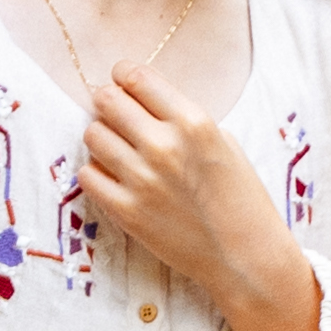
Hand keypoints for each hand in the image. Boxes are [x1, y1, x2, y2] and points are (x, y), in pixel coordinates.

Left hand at [79, 62, 330, 330]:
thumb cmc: (239, 197)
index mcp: (193, 122)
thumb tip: (139, 100)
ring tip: (117, 150)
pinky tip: (114, 178)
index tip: (122, 82)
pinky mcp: (126, 211)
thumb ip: (180, 119)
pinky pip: (87, 175)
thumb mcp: (222, 143)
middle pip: (106, 101)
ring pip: (92, 135)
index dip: (123, 75)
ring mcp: (142, 179)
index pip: (137, 77)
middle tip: (114, 114)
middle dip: (108, 103)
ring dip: (101, 137)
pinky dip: (96, 172)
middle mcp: (164, 146)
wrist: (243, 255)